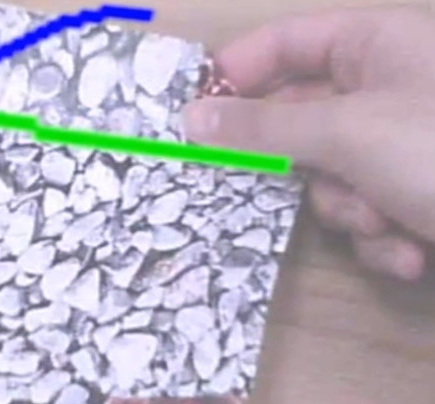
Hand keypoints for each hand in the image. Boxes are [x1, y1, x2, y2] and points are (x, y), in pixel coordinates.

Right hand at [183, 6, 434, 280]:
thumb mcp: (350, 133)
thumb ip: (265, 126)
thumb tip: (192, 118)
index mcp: (378, 44)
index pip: (285, 43)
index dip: (237, 74)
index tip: (191, 112)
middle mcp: (390, 88)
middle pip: (303, 120)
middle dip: (305, 167)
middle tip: (283, 184)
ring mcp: (406, 142)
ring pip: (334, 176)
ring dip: (350, 212)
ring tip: (384, 223)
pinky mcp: (420, 191)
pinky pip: (369, 208)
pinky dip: (382, 236)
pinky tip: (412, 251)